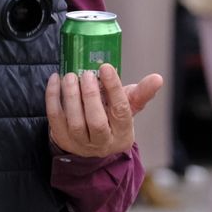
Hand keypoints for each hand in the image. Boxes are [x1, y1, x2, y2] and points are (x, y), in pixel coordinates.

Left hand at [46, 64, 163, 158]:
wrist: (90, 143)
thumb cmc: (112, 118)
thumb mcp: (128, 108)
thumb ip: (141, 93)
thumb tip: (158, 78)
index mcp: (122, 133)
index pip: (121, 111)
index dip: (114, 89)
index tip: (106, 67)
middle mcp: (102, 143)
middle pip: (96, 122)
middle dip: (90, 95)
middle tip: (86, 73)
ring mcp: (80, 144)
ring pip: (75, 122)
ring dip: (71, 96)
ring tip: (71, 76)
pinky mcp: (62, 139)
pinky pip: (55, 118)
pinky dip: (53, 97)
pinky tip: (55, 79)